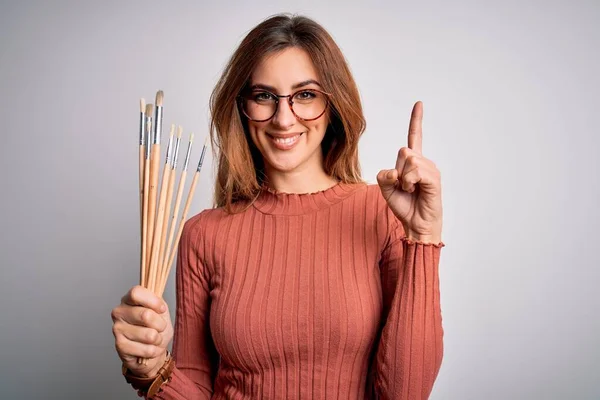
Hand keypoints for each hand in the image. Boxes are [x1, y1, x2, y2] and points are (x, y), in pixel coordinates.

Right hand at [111, 285, 173, 377]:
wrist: (152, 350)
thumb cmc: (156, 328)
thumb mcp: (161, 312)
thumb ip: (159, 304)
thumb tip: (160, 306)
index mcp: (128, 299)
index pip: (136, 293)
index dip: (153, 301)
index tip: (162, 309)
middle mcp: (119, 312)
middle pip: (146, 315)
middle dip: (160, 324)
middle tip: (160, 328)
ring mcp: (117, 329)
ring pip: (149, 334)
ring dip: (158, 339)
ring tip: (154, 339)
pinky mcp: (120, 346)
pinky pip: (146, 349)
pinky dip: (153, 351)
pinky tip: (149, 348)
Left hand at [376, 101, 442, 242]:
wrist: (415, 224)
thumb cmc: (404, 206)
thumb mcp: (386, 188)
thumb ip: (384, 175)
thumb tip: (396, 170)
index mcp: (413, 162)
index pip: (414, 136)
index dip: (416, 120)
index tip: (419, 103)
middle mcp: (424, 162)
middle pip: (404, 151)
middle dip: (397, 171)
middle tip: (404, 186)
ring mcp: (431, 169)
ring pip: (409, 161)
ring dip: (403, 180)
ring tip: (410, 190)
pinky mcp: (434, 179)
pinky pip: (416, 172)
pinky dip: (409, 182)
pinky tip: (414, 190)